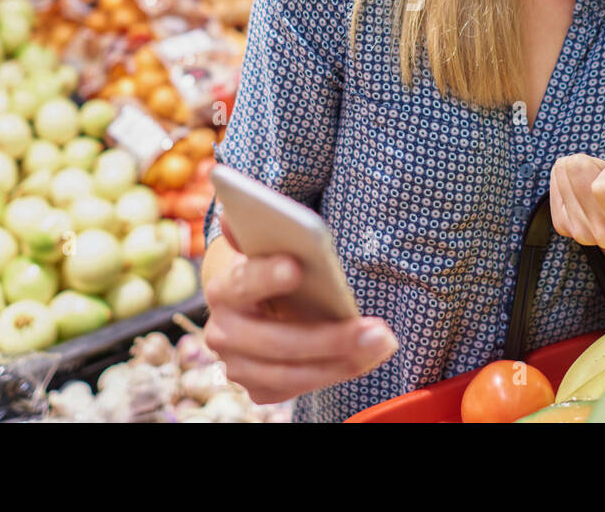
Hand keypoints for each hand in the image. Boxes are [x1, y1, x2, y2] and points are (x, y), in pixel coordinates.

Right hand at [202, 222, 398, 404]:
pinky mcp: (258, 387)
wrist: (257, 305)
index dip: (266, 276)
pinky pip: (299, 387)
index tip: (296, 266)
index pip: (242, 282)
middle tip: (375, 328)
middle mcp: (222, 333)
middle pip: (275, 342)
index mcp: (222, 290)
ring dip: (343, 360)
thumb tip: (236, 216)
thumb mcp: (268, 249)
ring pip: (291, 372)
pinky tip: (368, 356)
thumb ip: (259, 234)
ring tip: (382, 342)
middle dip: (329, 337)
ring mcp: (238, 366)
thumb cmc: (273, 268)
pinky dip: (337, 372)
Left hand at [548, 156, 604, 249]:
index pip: (603, 188)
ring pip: (564, 173)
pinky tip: (586, 189)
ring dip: (583, 171)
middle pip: (577, 172)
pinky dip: (568, 179)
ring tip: (602, 184)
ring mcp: (581, 233)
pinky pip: (554, 183)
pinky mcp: (564, 226)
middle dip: (596, 164)